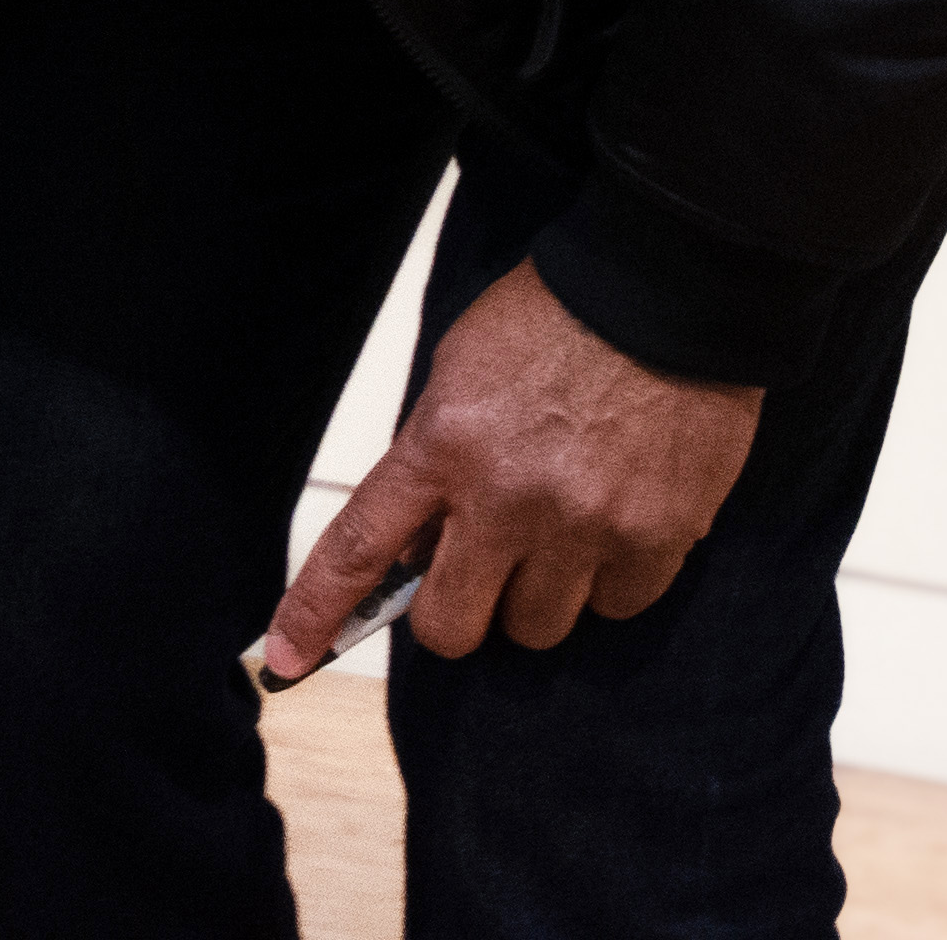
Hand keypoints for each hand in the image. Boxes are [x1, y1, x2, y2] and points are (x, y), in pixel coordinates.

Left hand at [260, 260, 763, 676]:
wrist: (661, 288)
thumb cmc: (554, 316)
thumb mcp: (462, 369)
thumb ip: (435, 456)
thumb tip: (421, 544)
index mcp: (443, 444)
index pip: (360, 547)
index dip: (317, 611)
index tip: (285, 657)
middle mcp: (505, 498)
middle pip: (452, 627)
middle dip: (458, 611)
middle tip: (482, 570)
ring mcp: (581, 525)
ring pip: (536, 629)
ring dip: (539, 594)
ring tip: (562, 527)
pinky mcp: (654, 538)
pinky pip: (616, 609)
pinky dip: (611, 580)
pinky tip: (617, 520)